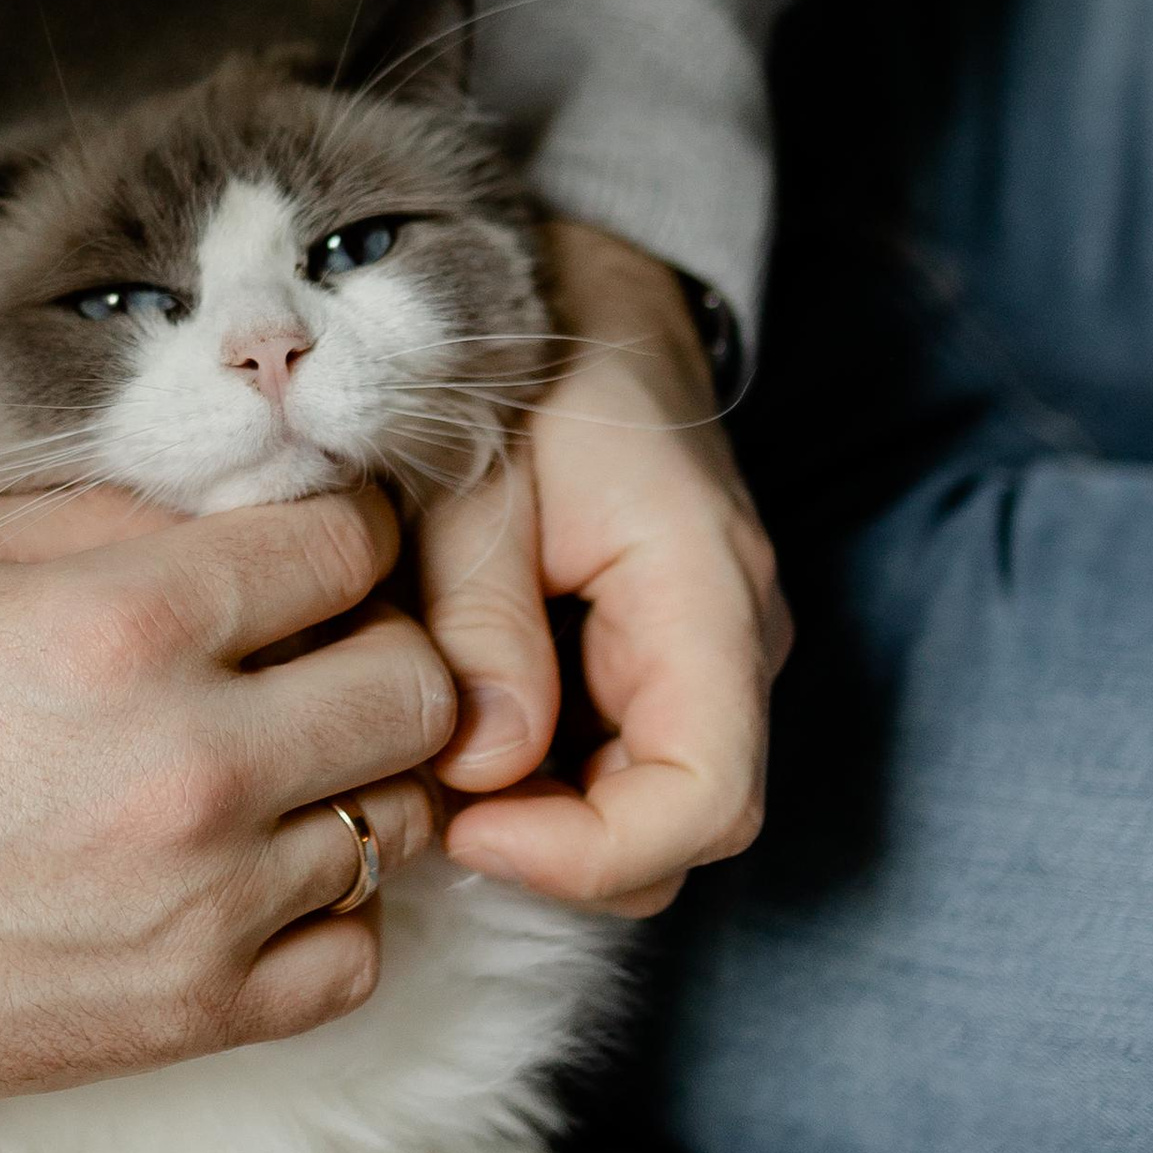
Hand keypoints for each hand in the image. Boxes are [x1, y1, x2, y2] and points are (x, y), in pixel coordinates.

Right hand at [0, 487, 452, 1106]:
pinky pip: (359, 949)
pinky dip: (325, 911)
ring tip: (272, 772)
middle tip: (313, 660)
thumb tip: (245, 505)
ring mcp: (209, 898)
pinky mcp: (200, 1011)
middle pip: (420, 684)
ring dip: (353, 784)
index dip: (338, 535)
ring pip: (404, 817)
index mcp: (130, 621)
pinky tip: (249, 876)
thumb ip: (109, 518)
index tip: (306, 554)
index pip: (352, 545)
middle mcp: (196, 758)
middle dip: (378, 652)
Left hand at [422, 221, 790, 915]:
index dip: (589, 853)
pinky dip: (531, 772)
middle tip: (422, 789)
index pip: (706, 800)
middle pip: (675, 832)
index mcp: (705, 590)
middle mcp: (730, 645)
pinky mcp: (654, 663)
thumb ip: (480, 617)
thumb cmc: (523, 369)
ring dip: (535, 810)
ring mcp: (698, 659)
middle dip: (550, 843)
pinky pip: (609, 762)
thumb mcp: (474, 476)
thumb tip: (485, 766)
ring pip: (638, 809)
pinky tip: (451, 713)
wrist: (579, 298)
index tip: (471, 826)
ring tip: (425, 740)